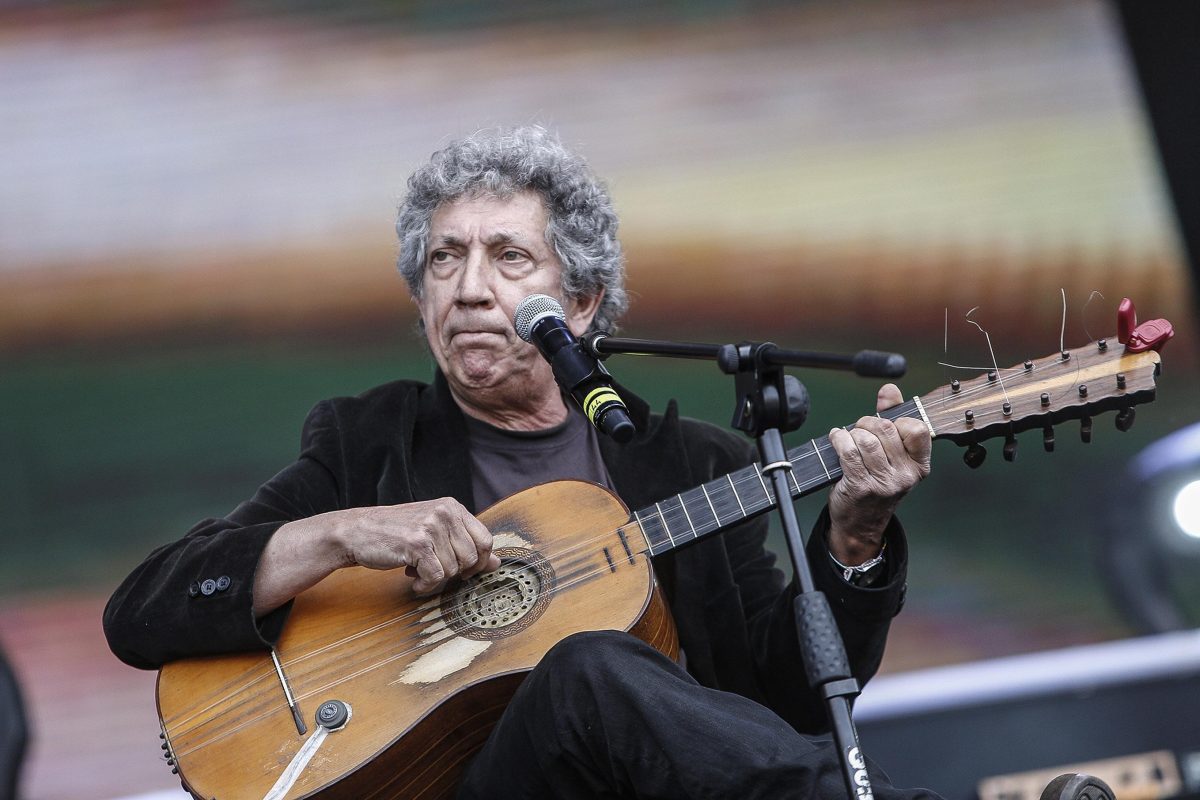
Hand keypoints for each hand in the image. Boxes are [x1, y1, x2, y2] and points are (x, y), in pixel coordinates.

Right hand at [337, 498, 500, 593]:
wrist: (357, 532)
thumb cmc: (396, 533)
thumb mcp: (435, 532)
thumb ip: (465, 544)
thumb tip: (497, 563)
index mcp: (453, 507)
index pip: (486, 539)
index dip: (479, 562)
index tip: (464, 571)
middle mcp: (445, 512)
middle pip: (472, 558)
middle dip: (456, 572)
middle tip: (435, 570)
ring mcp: (431, 527)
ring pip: (454, 569)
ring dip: (436, 578)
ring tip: (418, 570)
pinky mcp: (417, 544)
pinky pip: (436, 577)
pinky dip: (424, 585)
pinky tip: (412, 579)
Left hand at [827, 383, 930, 563]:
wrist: (861, 524)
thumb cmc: (875, 484)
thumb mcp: (892, 455)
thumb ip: (892, 419)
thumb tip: (889, 390)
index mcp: (919, 464)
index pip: (917, 428)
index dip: (896, 420)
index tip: (884, 424)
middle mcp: (906, 475)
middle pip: (885, 429)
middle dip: (866, 423)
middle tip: (859, 430)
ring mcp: (885, 482)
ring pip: (865, 439)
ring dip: (851, 434)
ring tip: (848, 439)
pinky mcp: (862, 486)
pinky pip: (849, 451)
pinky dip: (839, 440)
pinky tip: (837, 440)